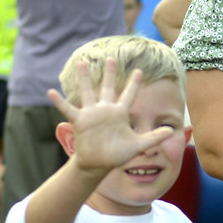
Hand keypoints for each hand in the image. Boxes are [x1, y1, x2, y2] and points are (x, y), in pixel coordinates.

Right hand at [48, 61, 173, 174]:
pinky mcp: (80, 121)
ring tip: (82, 62)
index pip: (129, 95)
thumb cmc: (118, 155)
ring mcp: (92, 114)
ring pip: (88, 92)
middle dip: (109, 73)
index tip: (139, 71)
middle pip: (107, 87)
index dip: (134, 83)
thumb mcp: (138, 146)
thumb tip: (171, 131)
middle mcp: (106, 110)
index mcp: (120, 113)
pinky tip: (50, 92)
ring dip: (84, 78)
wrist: (99, 164)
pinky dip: (59, 101)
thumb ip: (154, 138)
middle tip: (110, 58)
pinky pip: (68, 109)